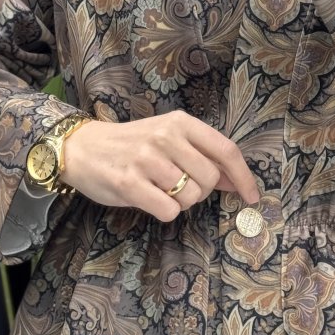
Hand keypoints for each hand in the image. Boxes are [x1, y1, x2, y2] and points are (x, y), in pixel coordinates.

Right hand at [60, 110, 260, 221]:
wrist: (82, 147)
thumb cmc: (131, 145)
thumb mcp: (169, 140)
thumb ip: (201, 157)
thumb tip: (235, 181)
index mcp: (180, 122)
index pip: (225, 150)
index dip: (243, 177)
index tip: (252, 196)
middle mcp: (165, 136)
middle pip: (209, 179)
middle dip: (201, 192)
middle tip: (179, 187)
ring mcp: (146, 159)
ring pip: (190, 197)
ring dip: (180, 202)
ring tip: (159, 189)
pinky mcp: (129, 182)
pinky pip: (169, 210)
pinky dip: (164, 211)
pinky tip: (149, 198)